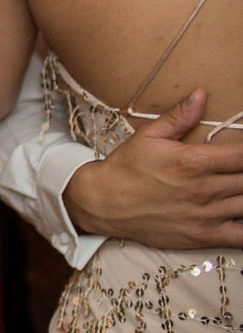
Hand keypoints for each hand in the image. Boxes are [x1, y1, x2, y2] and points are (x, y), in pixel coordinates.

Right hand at [63, 88, 242, 249]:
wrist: (103, 202)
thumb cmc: (126, 167)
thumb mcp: (148, 136)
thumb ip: (179, 117)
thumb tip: (201, 95)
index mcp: (193, 162)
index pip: (242, 155)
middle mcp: (204, 189)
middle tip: (240, 167)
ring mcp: (206, 215)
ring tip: (239, 185)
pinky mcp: (203, 236)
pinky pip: (242, 237)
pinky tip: (242, 213)